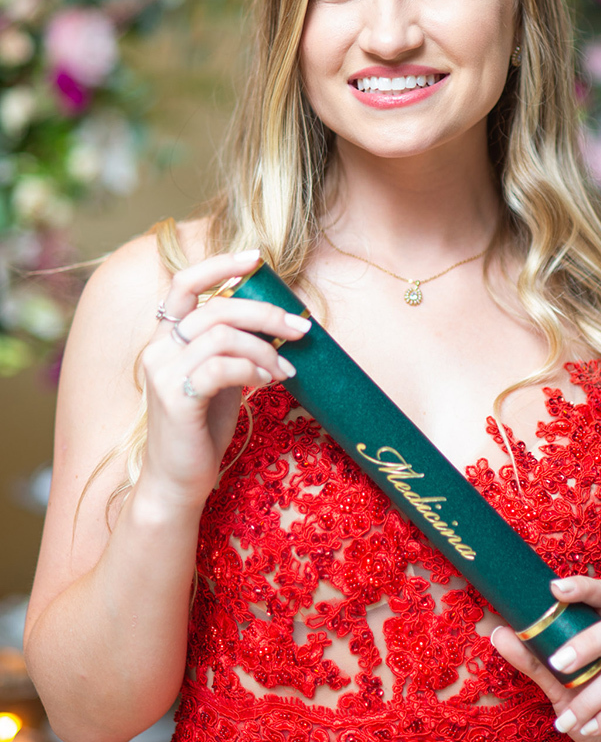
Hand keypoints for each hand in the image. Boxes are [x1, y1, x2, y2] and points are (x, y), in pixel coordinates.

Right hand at [138, 250, 310, 512]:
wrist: (178, 482)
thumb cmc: (203, 429)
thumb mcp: (221, 379)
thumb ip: (234, 347)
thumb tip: (276, 321)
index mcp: (166, 338)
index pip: (184, 283)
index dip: (219, 264)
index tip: (257, 259)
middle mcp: (158, 349)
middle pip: (217, 307)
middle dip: (267, 312)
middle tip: (302, 328)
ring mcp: (162, 373)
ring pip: (222, 335)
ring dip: (265, 348)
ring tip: (285, 369)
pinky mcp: (175, 399)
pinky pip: (221, 367)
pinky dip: (252, 369)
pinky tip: (266, 383)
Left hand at [490, 576, 600, 741]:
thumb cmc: (593, 714)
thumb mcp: (559, 688)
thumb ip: (534, 661)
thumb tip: (499, 633)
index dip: (585, 588)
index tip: (555, 589)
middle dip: (589, 642)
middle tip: (558, 663)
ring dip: (589, 698)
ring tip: (566, 719)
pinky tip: (589, 729)